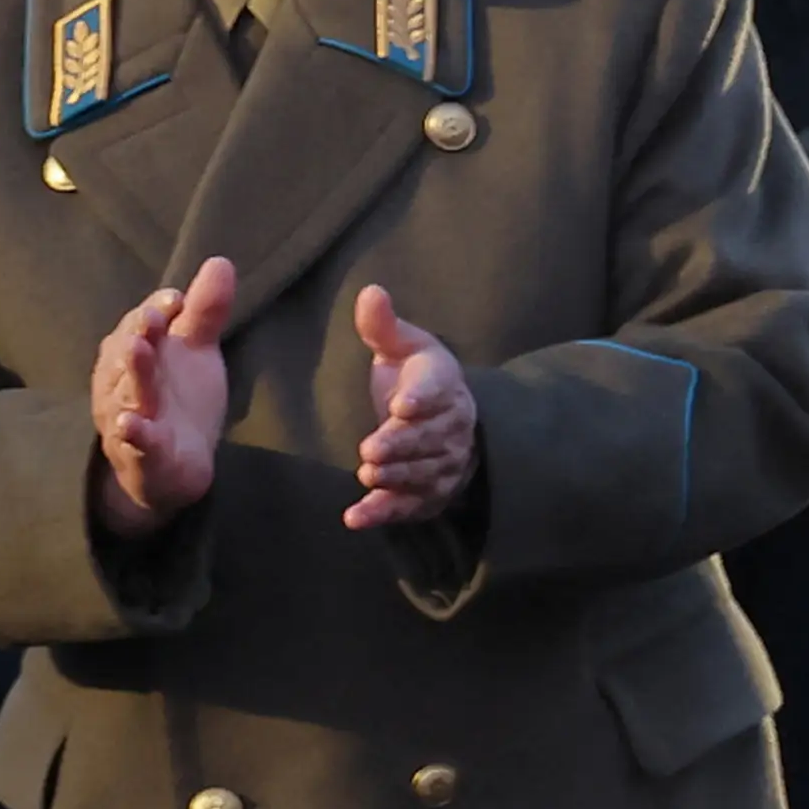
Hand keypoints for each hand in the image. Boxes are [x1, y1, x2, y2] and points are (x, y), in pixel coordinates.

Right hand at [92, 257, 237, 533]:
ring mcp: (129, 418)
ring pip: (127, 394)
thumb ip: (205, 312)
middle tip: (152, 319)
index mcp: (135, 354)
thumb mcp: (196, 353)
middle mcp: (123, 383)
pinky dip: (132, 432)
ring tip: (138, 350)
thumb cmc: (179, 401)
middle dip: (138, 335)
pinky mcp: (141, 454)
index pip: (142, 325)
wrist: (173, 468)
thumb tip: (220, 261)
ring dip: (133, 374)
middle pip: (127, 355)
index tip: (178, 299)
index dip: (158, 311)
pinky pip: (134, 442)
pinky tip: (130, 423)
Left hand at [342, 286, 475, 530]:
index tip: (402, 404)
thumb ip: (382, 327)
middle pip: (431, 438)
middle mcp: (452, 426)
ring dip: (397, 477)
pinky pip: (411, 506)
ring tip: (369, 476)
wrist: (447, 423)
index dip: (423, 398)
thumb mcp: (403, 348)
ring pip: (424, 473)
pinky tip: (355, 517)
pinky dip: (385, 513)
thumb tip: (370, 291)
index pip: (439, 390)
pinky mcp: (430, 494)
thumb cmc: (415, 380)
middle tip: (372, 450)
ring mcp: (445, 463)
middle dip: (404, 445)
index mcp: (444, 384)